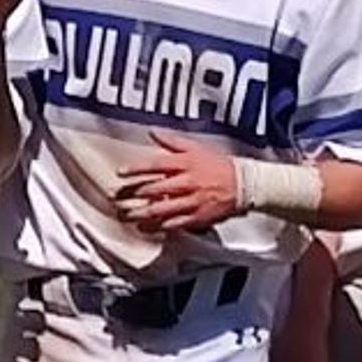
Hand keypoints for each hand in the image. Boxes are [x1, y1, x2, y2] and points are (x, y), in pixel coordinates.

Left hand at [115, 134, 242, 233]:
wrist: (245, 184)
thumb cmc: (220, 165)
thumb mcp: (197, 148)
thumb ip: (173, 142)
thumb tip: (153, 133)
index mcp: (186, 164)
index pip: (156, 165)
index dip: (136, 168)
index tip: (120, 172)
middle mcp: (187, 182)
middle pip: (154, 189)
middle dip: (133, 194)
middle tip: (116, 198)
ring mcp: (192, 201)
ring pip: (161, 209)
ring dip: (141, 213)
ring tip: (126, 215)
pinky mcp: (198, 216)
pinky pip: (175, 223)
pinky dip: (159, 227)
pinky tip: (146, 228)